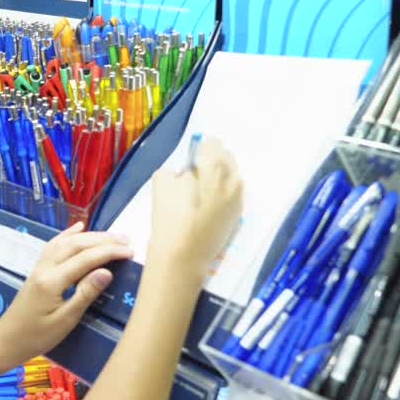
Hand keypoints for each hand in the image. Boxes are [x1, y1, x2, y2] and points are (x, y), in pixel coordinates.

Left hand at [0, 223, 132, 366]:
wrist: (7, 341)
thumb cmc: (37, 337)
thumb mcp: (65, 321)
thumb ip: (85, 294)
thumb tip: (106, 272)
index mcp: (52, 281)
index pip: (85, 259)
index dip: (109, 252)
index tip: (129, 252)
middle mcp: (45, 268)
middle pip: (76, 245)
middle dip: (103, 240)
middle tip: (126, 241)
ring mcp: (39, 267)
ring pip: (65, 242)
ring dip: (89, 236)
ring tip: (111, 236)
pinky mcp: (37, 270)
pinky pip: (54, 245)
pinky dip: (68, 234)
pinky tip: (79, 228)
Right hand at [147, 137, 242, 272]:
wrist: (182, 256)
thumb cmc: (169, 218)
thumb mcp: (161, 183)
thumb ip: (174, 170)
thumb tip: (184, 174)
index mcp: (213, 166)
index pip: (212, 143)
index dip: (200, 149)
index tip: (191, 159)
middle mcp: (232, 178)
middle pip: (227, 157)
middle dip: (213, 160)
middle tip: (197, 173)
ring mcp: (238, 197)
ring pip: (233, 175)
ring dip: (221, 176)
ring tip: (203, 190)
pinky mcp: (238, 214)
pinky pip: (234, 193)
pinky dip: (224, 193)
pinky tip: (209, 205)